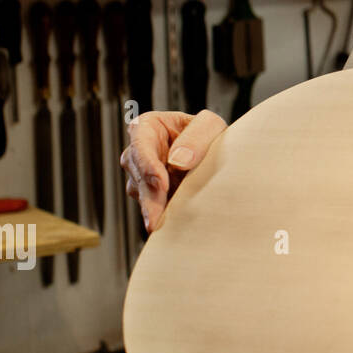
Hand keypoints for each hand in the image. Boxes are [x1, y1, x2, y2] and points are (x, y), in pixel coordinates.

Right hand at [119, 110, 226, 232]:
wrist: (214, 147)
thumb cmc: (207, 131)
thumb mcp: (209, 125)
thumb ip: (196, 137)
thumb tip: (178, 161)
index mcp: (146, 127)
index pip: (141, 145)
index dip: (148, 165)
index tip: (161, 184)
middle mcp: (138, 153)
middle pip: (139, 176)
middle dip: (149, 199)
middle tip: (155, 220)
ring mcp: (142, 176)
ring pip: (144, 196)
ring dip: (157, 210)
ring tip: (169, 226)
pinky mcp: (152, 195)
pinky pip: (154, 207)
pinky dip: (165, 216)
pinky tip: (175, 227)